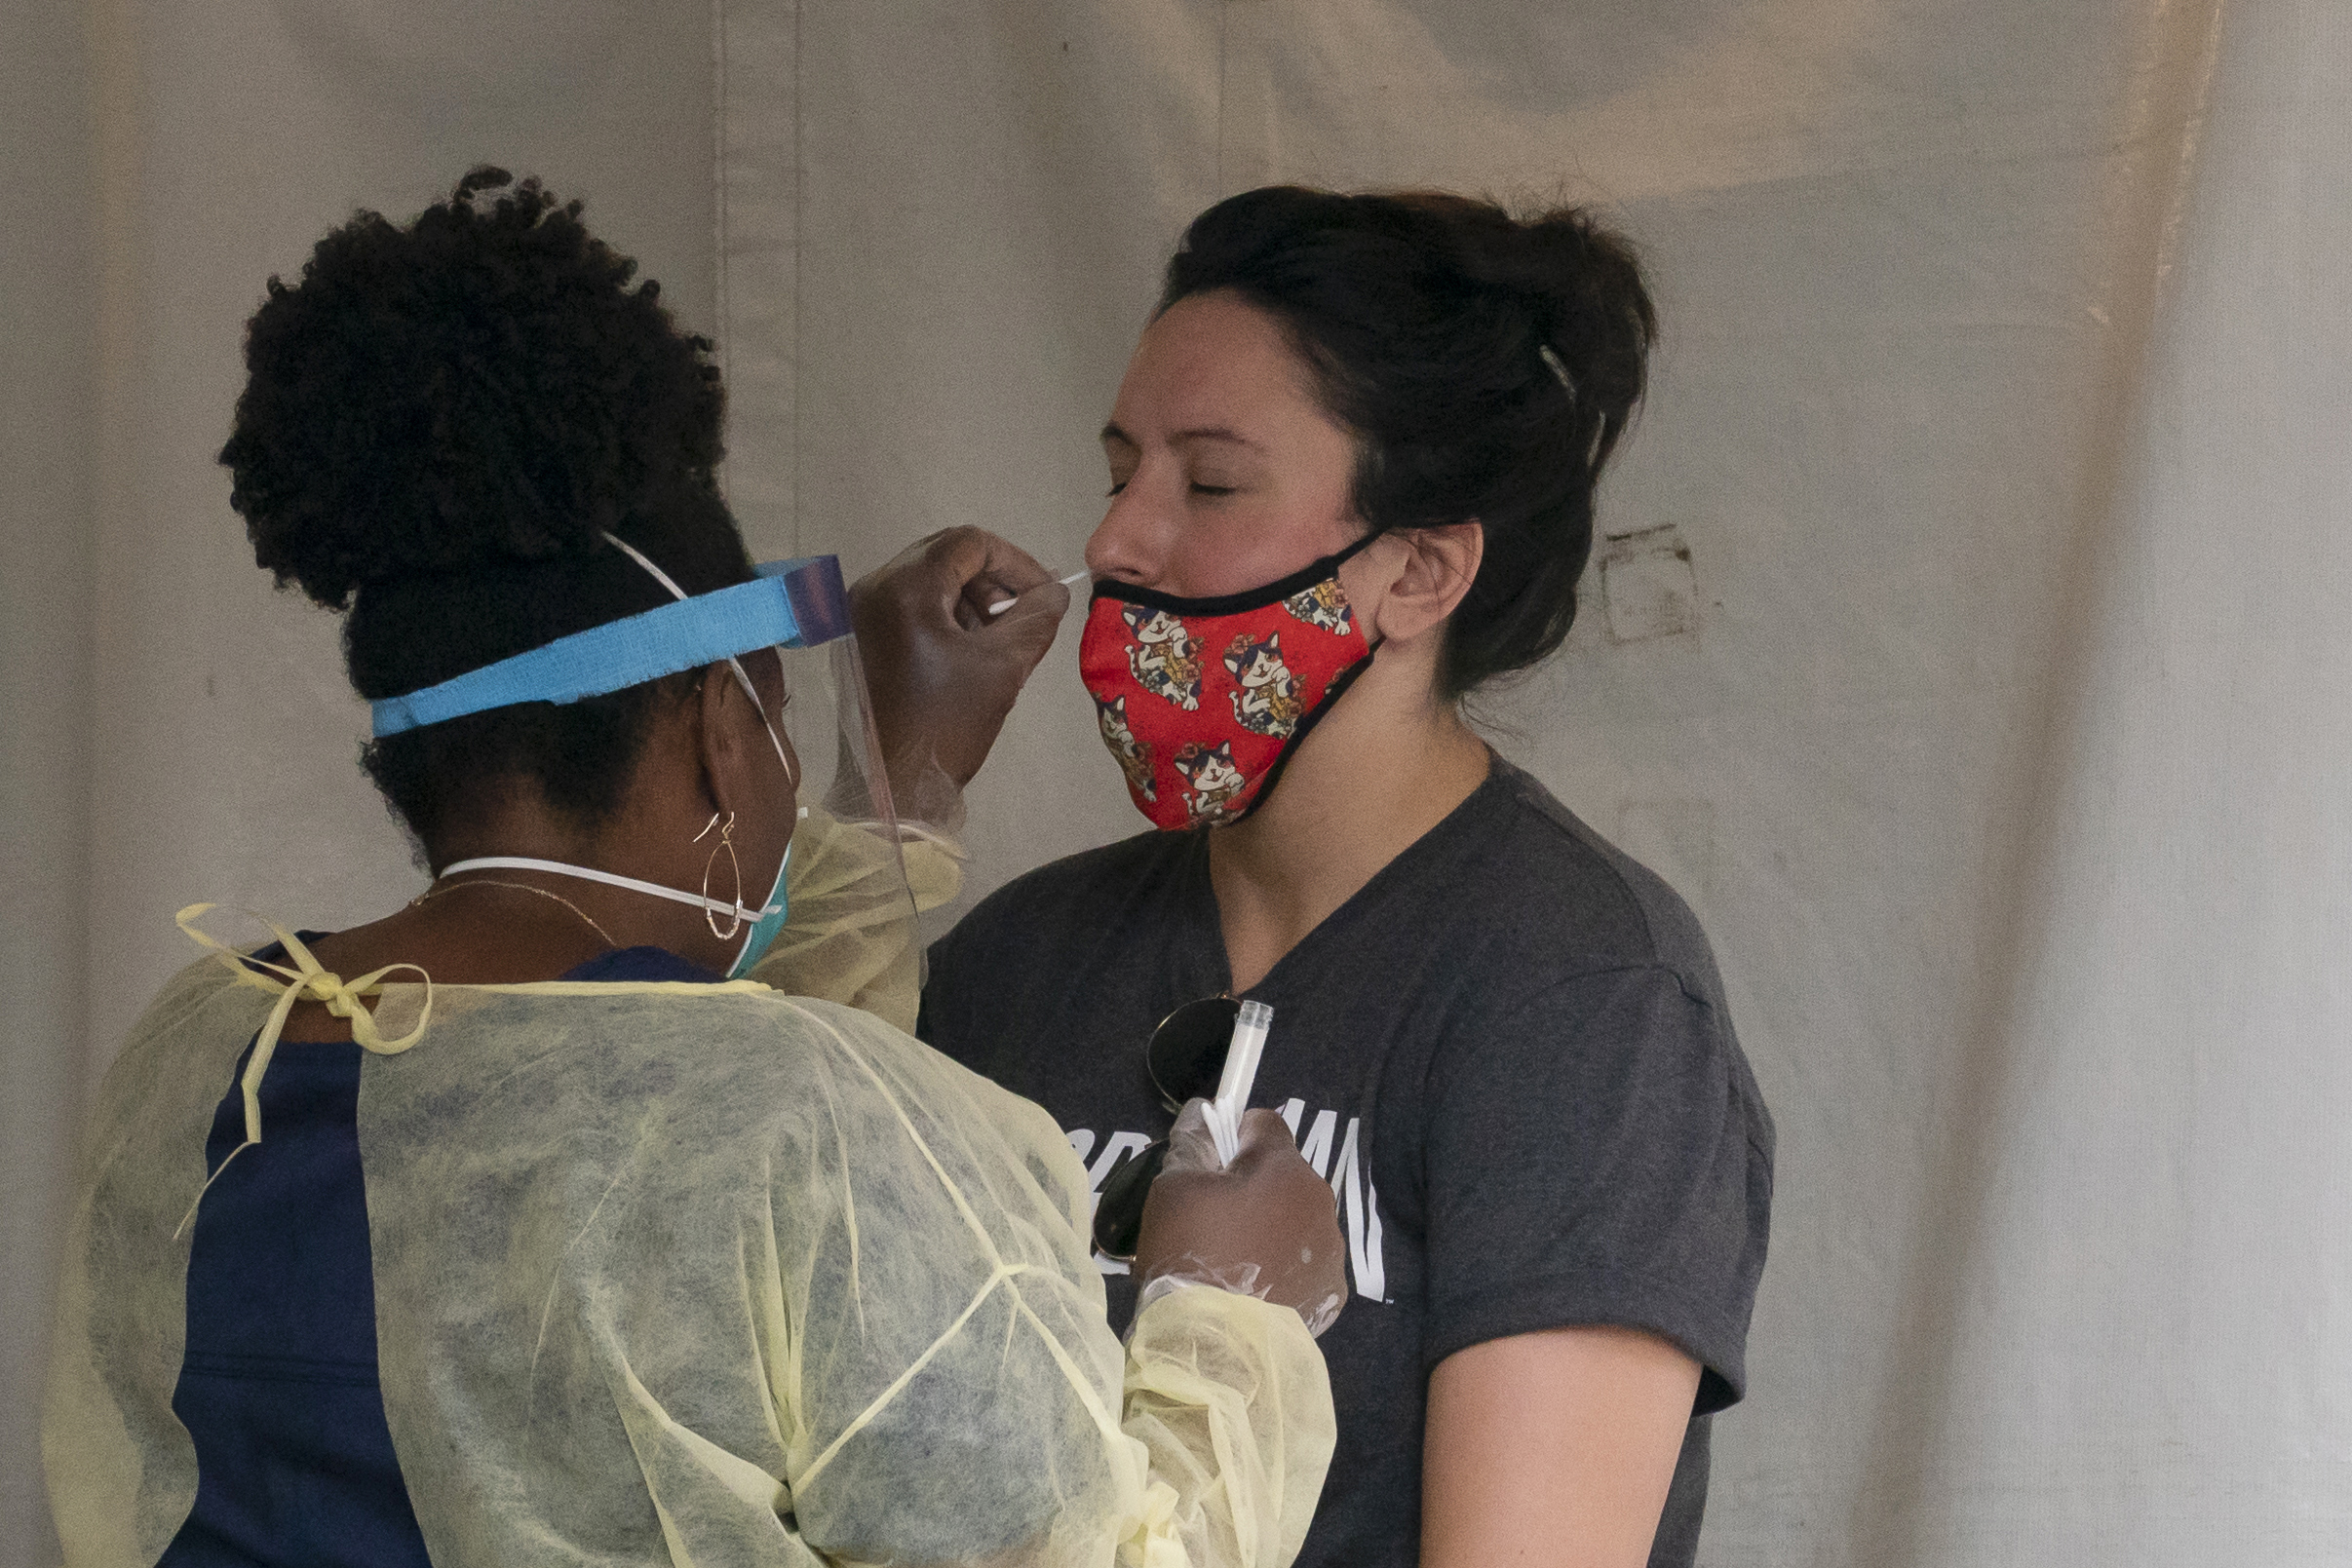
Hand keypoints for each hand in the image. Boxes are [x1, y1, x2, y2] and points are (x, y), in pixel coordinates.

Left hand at [849, 527, 1072, 798]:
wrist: (889, 790)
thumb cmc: (947, 728)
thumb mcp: (1003, 668)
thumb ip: (1035, 618)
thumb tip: (1053, 592)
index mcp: (904, 588)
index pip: (970, 543)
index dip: (1016, 562)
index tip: (1043, 594)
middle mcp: (871, 588)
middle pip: (945, 555)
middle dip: (992, 580)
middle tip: (1023, 615)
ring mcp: (856, 612)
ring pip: (926, 578)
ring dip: (969, 599)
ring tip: (996, 640)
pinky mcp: (855, 636)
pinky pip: (907, 604)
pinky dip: (942, 615)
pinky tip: (965, 652)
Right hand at [1134, 1102, 1348, 1335]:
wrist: (1214, 1345)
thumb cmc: (1190, 1255)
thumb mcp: (1173, 1189)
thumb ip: (1191, 1143)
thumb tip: (1201, 1112)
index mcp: (1283, 1168)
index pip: (1265, 1123)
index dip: (1234, 1135)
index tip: (1212, 1163)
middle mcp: (1320, 1201)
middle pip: (1284, 1175)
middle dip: (1254, 1187)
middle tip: (1214, 1221)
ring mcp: (1332, 1250)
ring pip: (1298, 1219)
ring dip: (1272, 1227)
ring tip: (1234, 1262)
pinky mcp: (1333, 1293)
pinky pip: (1306, 1264)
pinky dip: (1285, 1268)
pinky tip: (1256, 1291)